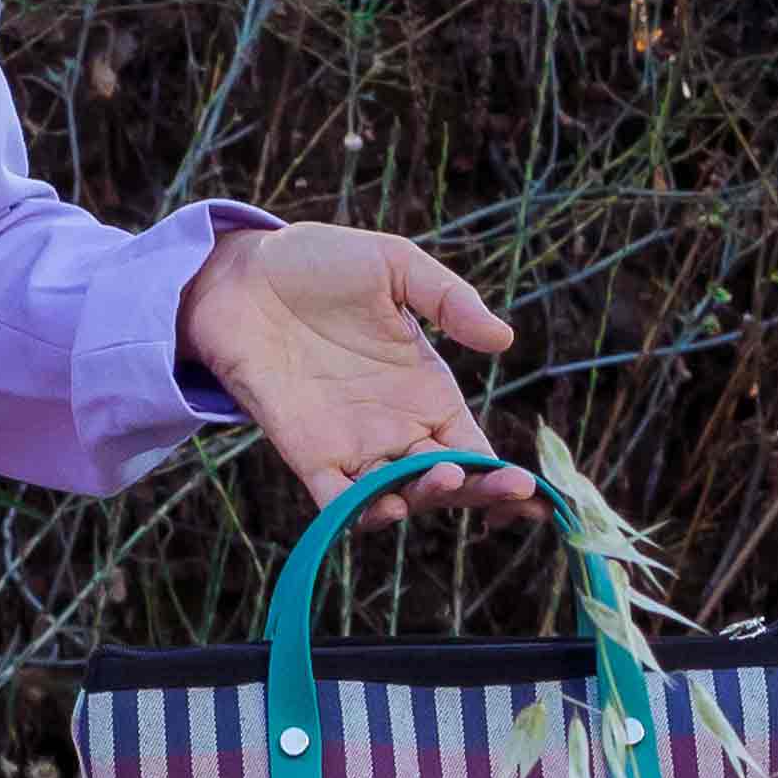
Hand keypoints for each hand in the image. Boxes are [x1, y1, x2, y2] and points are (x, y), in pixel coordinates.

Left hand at [177, 220, 534, 525]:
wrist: (240, 274)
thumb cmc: (318, 264)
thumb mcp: (396, 266)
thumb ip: (449, 301)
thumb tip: (504, 341)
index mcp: (427, 391)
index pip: (477, 449)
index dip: (506, 477)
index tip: (537, 495)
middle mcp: (395, 427)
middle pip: (448, 483)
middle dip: (480, 495)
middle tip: (506, 489)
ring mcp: (351, 444)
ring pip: (400, 496)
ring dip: (426, 499)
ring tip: (446, 476)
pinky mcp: (306, 452)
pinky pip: (338, 500)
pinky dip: (362, 513)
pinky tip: (386, 506)